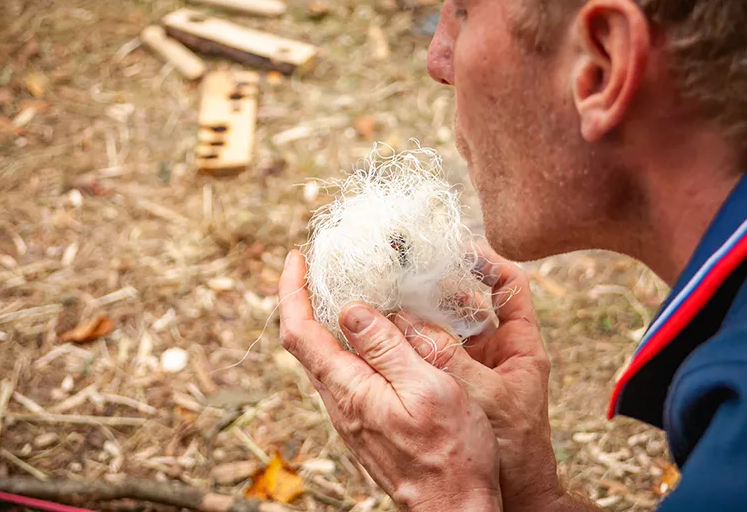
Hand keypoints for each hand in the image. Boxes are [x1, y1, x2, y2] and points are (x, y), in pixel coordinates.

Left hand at [278, 250, 502, 511]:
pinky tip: (375, 335)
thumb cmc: (451, 453)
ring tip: (350, 290)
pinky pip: (346, 373)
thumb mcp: (427, 387)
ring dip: (328, 320)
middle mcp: (340, 403)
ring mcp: (352, 415)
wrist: (454, 508)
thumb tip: (351, 310)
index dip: (292, 291)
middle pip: (305, 343)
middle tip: (322, 266)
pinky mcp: (367, 423)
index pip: (299, 332)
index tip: (296, 258)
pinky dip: (350, 343)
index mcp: (349, 389)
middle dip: (306, 299)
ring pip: (326, 358)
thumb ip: (387, 348)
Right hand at [392, 244, 570, 511]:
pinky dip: (412, 339)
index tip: (456, 246)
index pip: (509, 285)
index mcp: (520, 345)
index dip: (487, 260)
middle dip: (441, 280)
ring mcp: (473, 368)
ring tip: (391, 287)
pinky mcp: (453, 386)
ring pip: (446, 325)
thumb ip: (448, 357)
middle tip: (408, 261)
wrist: (513, 495)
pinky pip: (430, 352)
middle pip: (470, 300)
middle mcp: (496, 350)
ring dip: (421, 308)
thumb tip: (404, 320)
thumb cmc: (515, 449)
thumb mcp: (485, 395)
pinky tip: (388, 329)